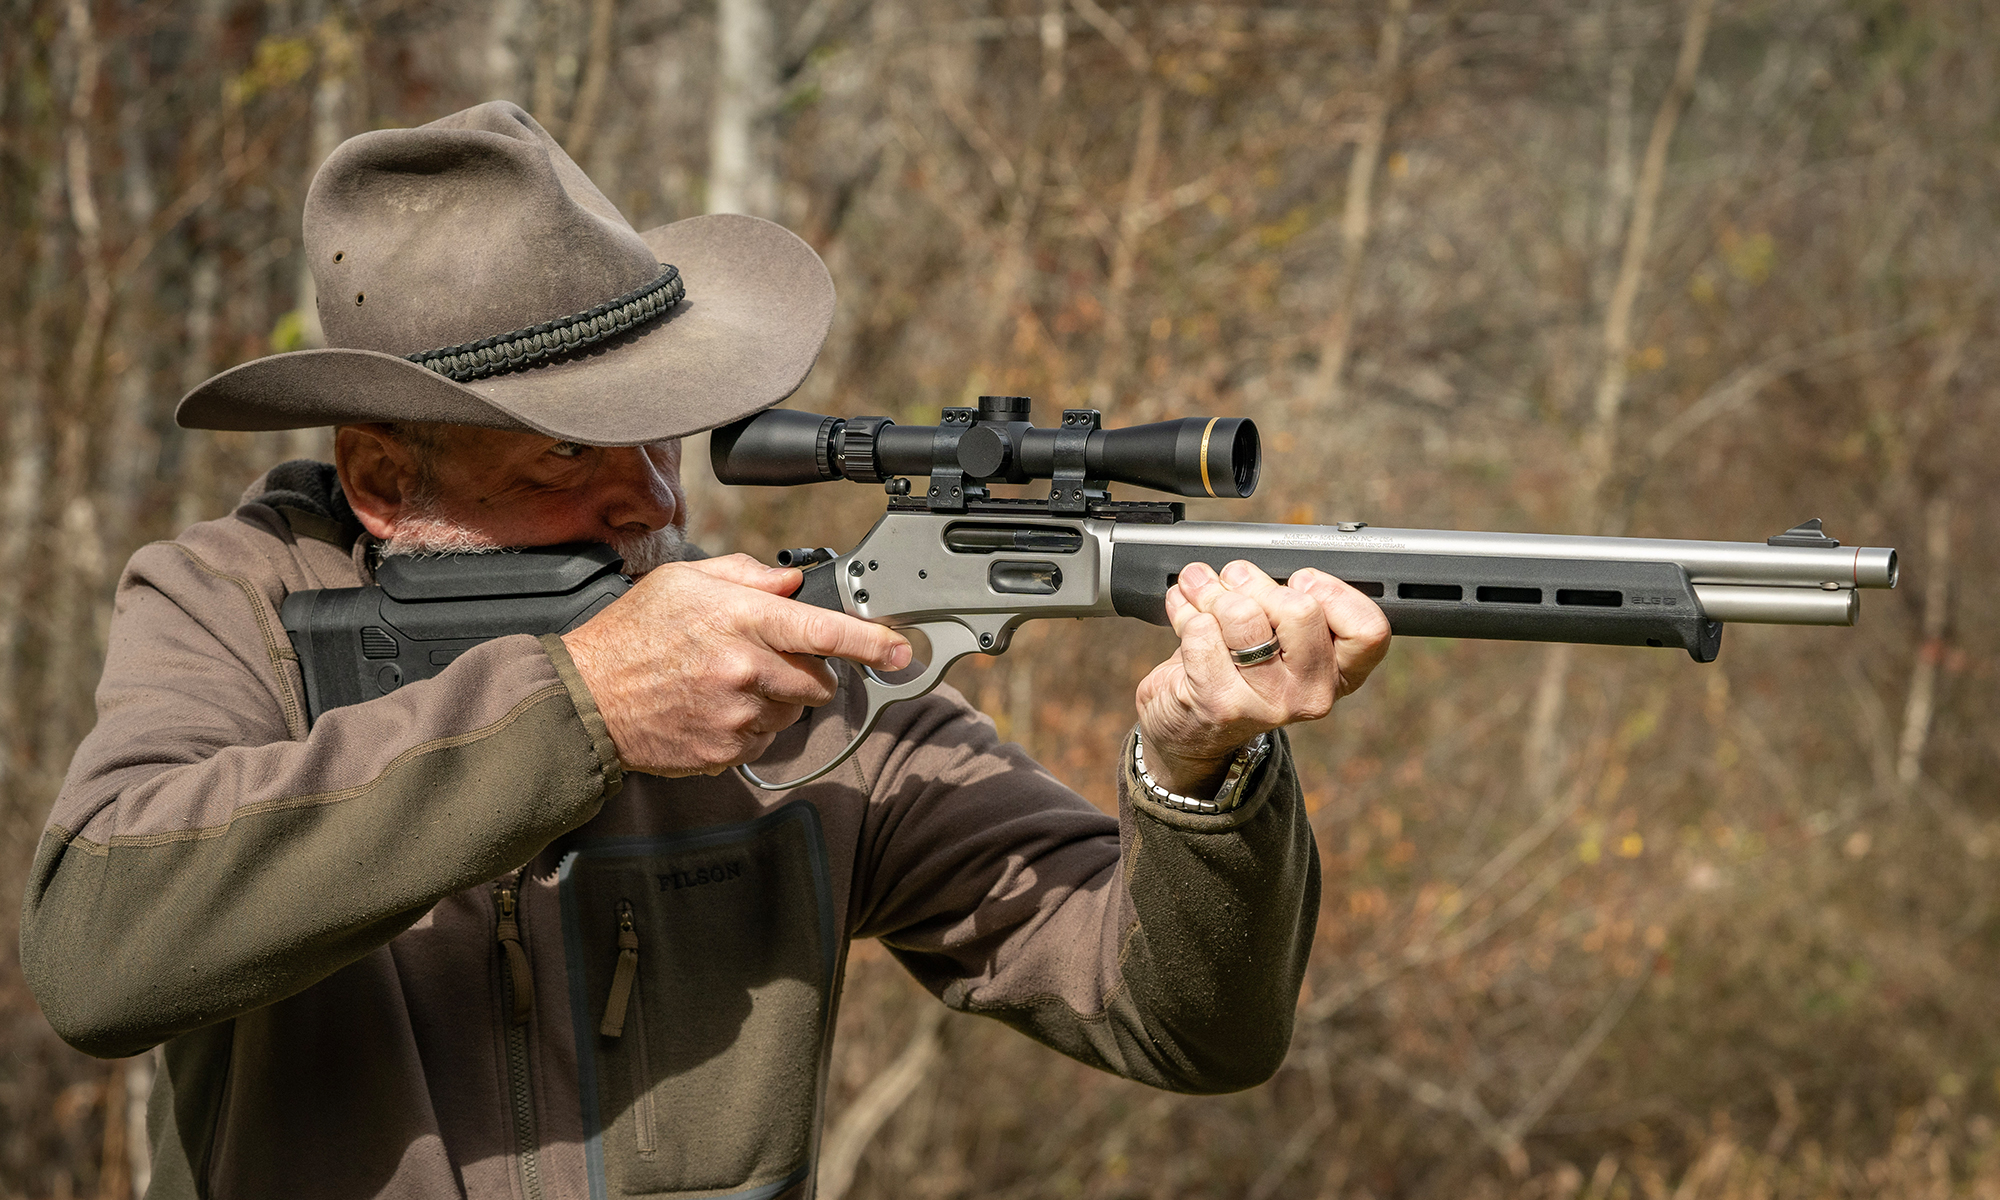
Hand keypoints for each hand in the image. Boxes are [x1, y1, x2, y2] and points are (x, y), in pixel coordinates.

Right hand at [561, 554, 910, 775]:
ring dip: (776, 697)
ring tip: (727, 682)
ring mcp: (736, 714)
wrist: (585, 700)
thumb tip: (791, 582)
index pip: (823, 630)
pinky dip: (750, 724)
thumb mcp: (684, 581)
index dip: (870, 642)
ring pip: (793, 710)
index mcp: (739, 619)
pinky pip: (764, 738)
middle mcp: (745, 668)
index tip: (901, 650)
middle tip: (764, 658)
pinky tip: (713, 707)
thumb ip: (746, 576)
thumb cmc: (632, 635)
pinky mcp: (726, 750)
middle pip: (818, 679)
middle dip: (806, 669)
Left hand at [1134, 560, 1390, 795]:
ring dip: (1212, 593)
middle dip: (1255, 582)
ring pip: (1244, 615)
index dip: (1332, 592)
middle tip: (1233, 580)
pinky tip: (1187, 621)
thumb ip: (1286, 602)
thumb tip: (1250, 568)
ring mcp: (1270, 703)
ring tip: (1201, 591)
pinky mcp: (1223, 704)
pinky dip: (1186, 615)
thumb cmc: (1239, 669)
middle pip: (1301, 610)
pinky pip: (1202, 633)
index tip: (1299, 582)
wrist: (1194, 725)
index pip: (1368, 629)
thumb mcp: (1279, 636)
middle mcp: (1314, 693)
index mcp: (1340, 672)